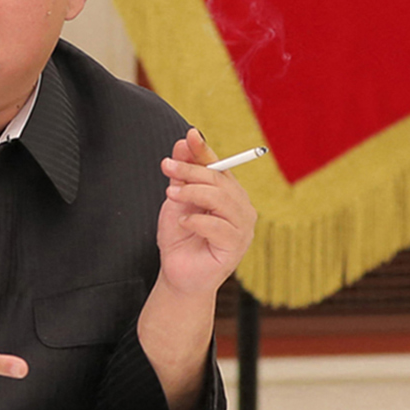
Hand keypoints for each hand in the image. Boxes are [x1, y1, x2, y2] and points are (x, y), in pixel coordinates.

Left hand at [153, 131, 257, 298]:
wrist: (178, 273)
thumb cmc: (180, 237)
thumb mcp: (177, 200)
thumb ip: (182, 174)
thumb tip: (184, 141)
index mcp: (228, 192)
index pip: (219, 166)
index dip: (204, 150)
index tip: (189, 136)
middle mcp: (240, 206)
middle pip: (219, 180)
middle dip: (191, 171)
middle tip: (167, 167)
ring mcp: (242, 227)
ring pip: (222, 199)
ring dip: (193, 193)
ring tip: (172, 196)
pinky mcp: (236, 246)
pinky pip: (219, 226)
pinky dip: (198, 221)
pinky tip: (184, 223)